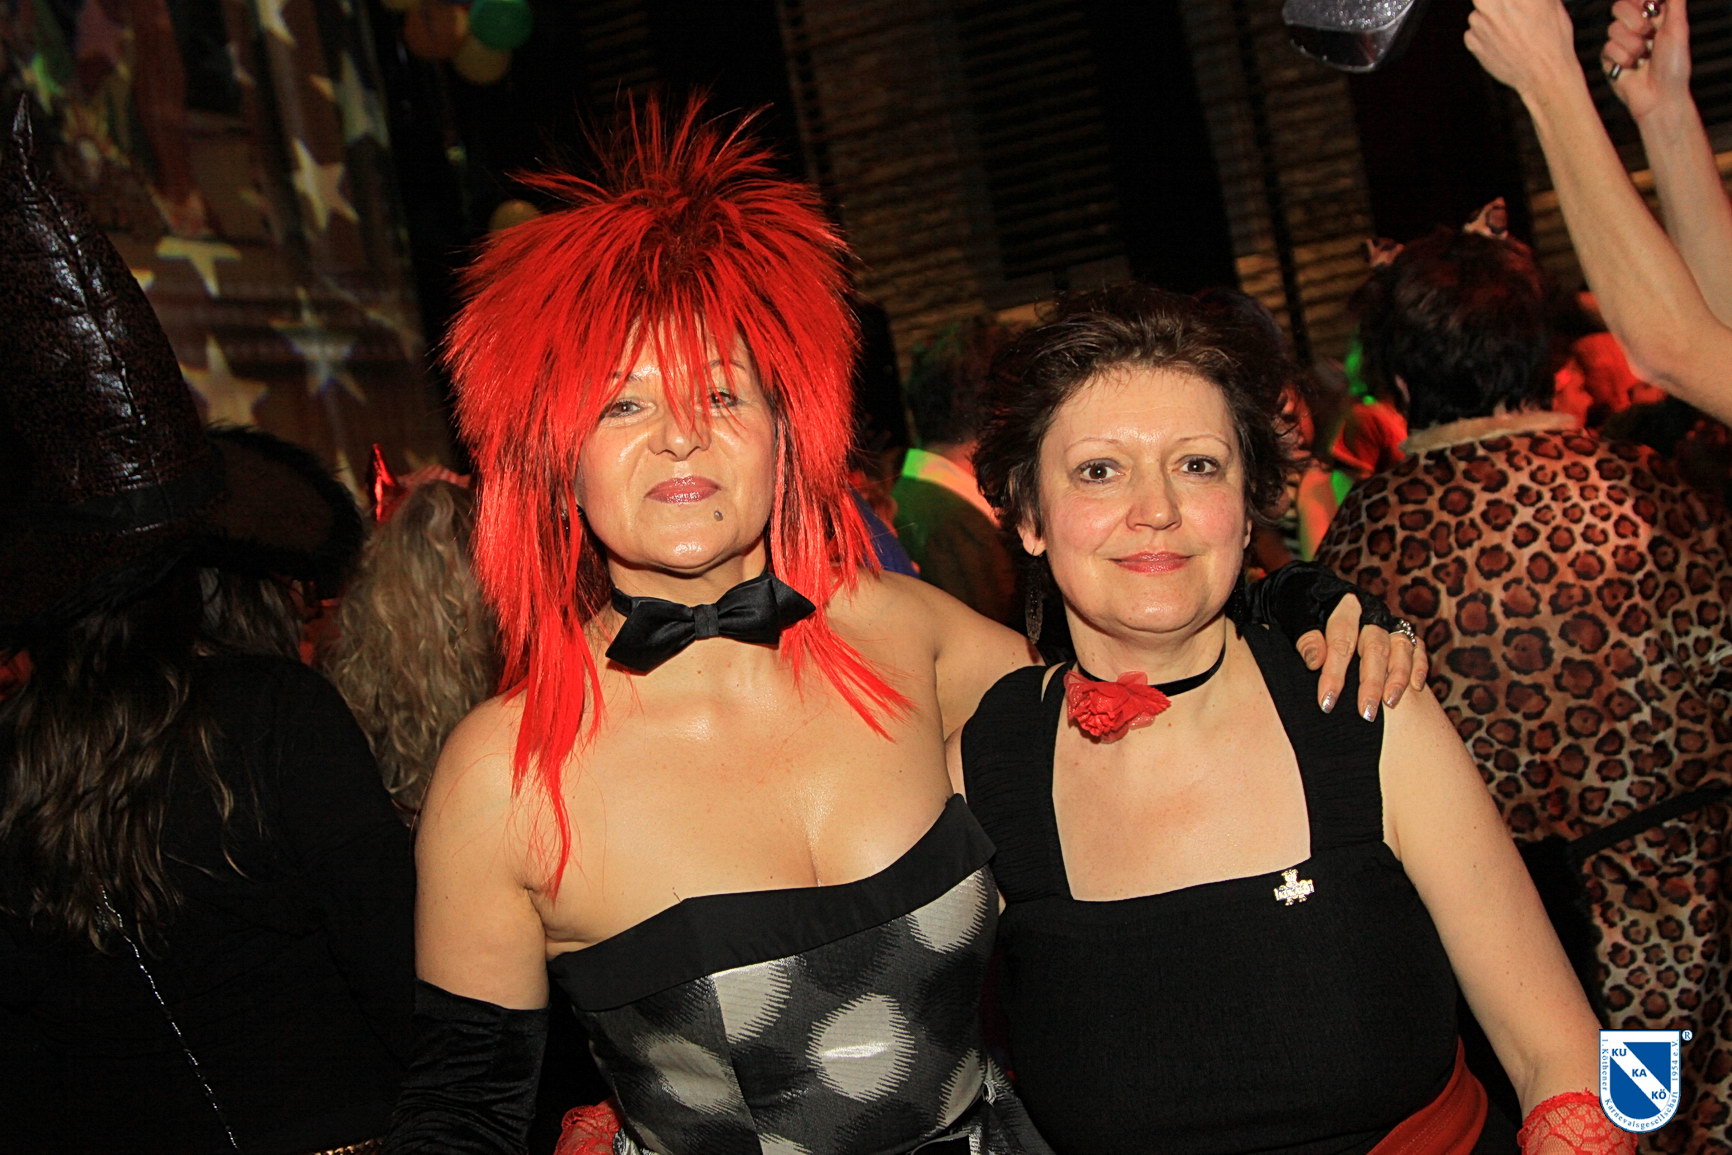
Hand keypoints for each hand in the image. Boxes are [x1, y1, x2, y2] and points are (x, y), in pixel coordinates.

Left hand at [1295, 595, 1428, 720]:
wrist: (1317, 593)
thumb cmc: (1305, 610)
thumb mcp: (1297, 620)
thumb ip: (1307, 640)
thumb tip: (1315, 663)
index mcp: (1344, 608)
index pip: (1340, 642)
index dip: (1334, 673)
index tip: (1327, 702)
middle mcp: (1371, 614)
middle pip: (1375, 648)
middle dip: (1372, 683)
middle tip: (1366, 713)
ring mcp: (1389, 622)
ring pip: (1400, 648)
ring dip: (1398, 677)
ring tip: (1390, 703)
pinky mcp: (1402, 631)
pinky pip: (1417, 647)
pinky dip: (1418, 666)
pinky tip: (1415, 688)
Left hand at [1466, 0, 1582, 97]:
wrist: (1543, 73)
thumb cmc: (1552, 40)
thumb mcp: (1551, 4)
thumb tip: (1526, 0)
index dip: (1507, 3)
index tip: (1512, 7)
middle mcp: (1493, 4)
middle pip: (1485, 0)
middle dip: (1494, 5)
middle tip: (1508, 14)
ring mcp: (1480, 24)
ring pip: (1477, 14)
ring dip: (1488, 19)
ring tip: (1509, 31)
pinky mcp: (1472, 42)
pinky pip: (1472, 33)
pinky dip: (1483, 36)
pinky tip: (1501, 43)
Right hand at [1603, 0, 1690, 119]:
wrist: (1659, 96)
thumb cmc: (1673, 67)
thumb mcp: (1678, 27)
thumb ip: (1673, 2)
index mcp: (1653, 17)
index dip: (1639, 2)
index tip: (1650, 12)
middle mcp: (1635, 28)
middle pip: (1619, 7)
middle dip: (1635, 22)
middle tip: (1648, 34)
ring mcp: (1621, 43)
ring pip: (1613, 29)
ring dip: (1632, 45)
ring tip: (1642, 57)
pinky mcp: (1608, 59)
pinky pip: (1607, 49)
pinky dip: (1623, 59)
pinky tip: (1632, 67)